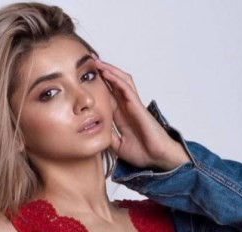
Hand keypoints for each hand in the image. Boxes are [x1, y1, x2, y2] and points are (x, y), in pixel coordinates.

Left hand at [91, 53, 188, 169]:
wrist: (156, 158)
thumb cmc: (142, 153)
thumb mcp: (117, 146)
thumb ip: (108, 137)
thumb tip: (95, 133)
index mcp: (121, 117)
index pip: (108, 97)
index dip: (98, 87)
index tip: (85, 80)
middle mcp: (127, 108)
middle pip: (114, 85)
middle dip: (103, 74)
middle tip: (89, 64)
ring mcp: (133, 106)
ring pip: (121, 82)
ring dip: (110, 71)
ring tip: (98, 63)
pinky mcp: (138, 107)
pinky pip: (127, 89)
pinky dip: (117, 80)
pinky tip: (108, 73)